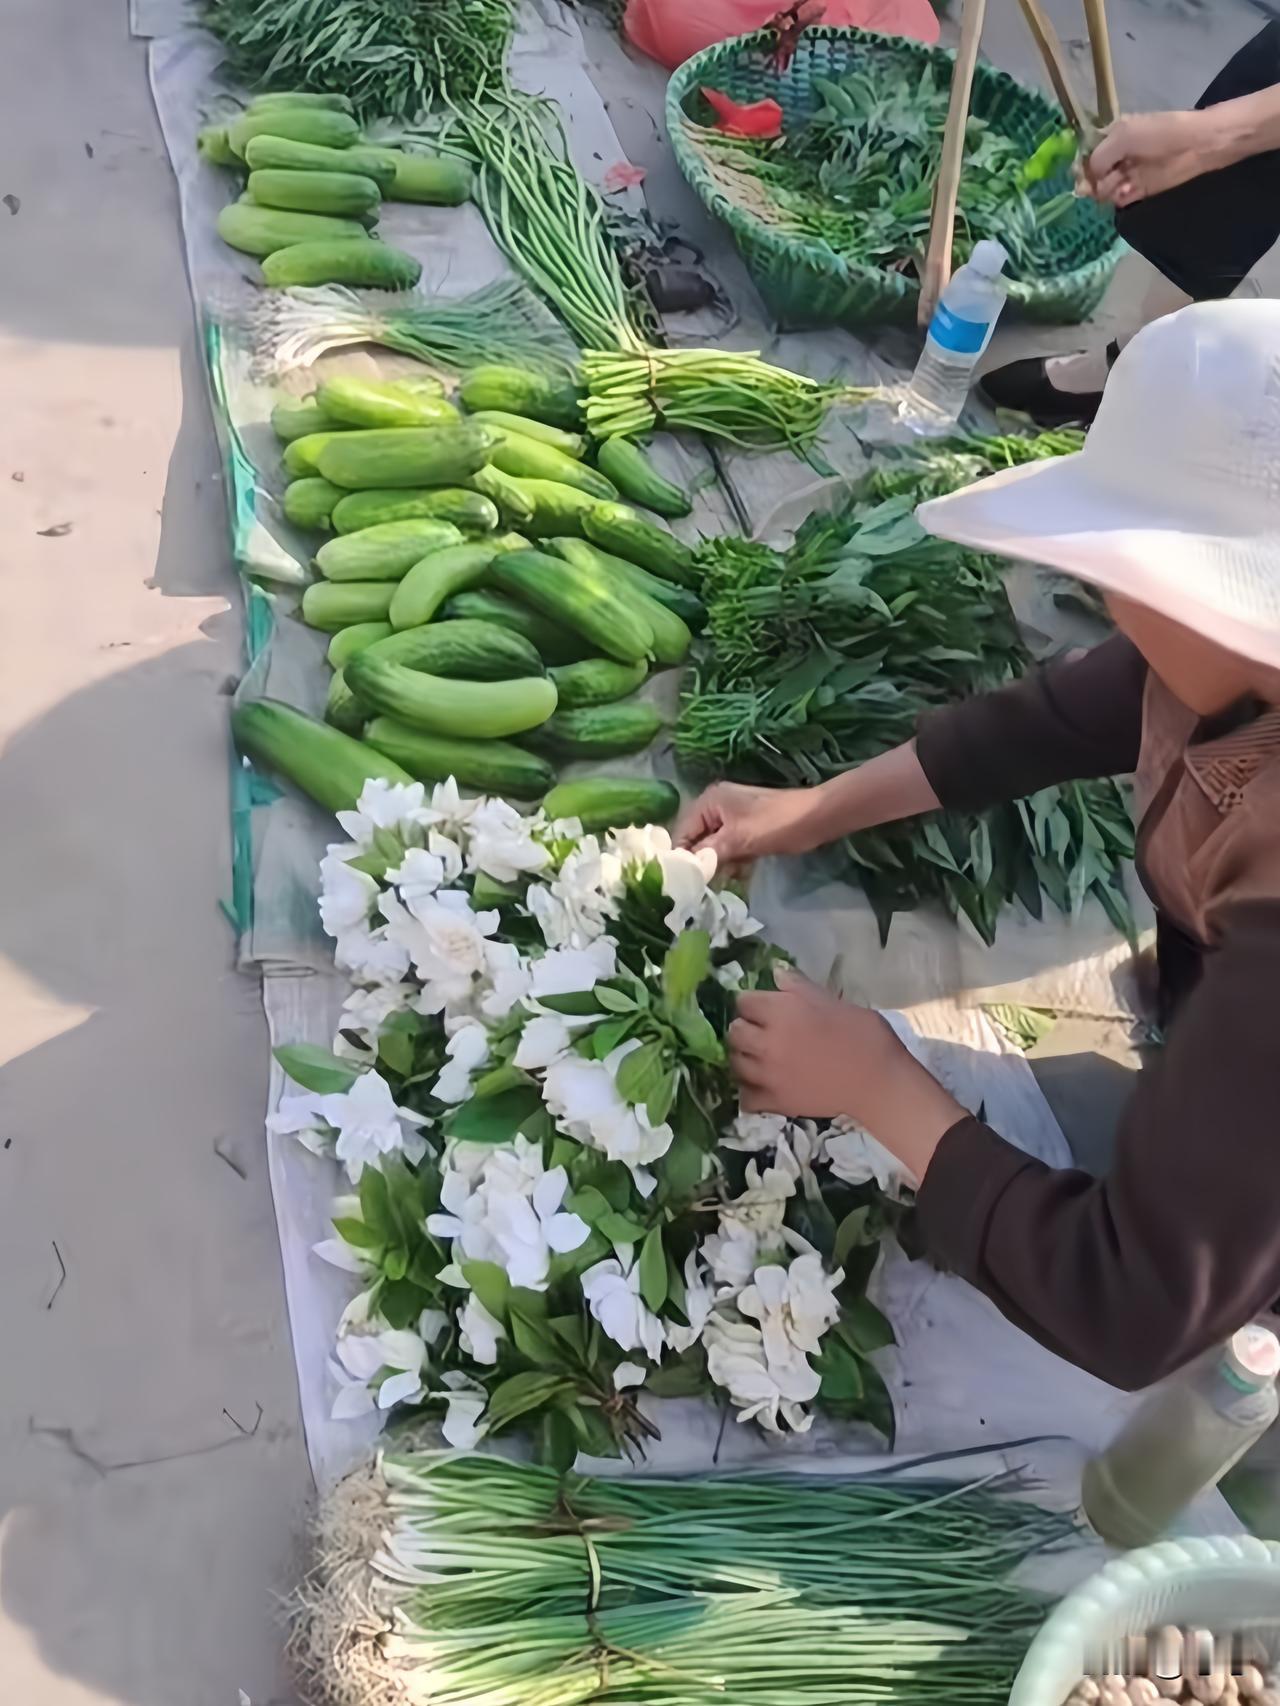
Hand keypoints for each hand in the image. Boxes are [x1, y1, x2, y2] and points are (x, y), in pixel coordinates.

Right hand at [677, 781, 816, 871]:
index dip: (682, 856)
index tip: (684, 881)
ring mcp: (733, 817)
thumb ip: (708, 852)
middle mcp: (716, 806)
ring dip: (718, 864)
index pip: (682, 831)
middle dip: (701, 861)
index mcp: (709, 801)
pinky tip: (737, 876)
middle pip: (697, 839)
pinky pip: (730, 847)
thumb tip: (685, 868)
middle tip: (702, 886)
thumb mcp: (738, 840)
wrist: (817, 818)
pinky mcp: (747, 829)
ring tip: (720, 883)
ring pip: (714, 846)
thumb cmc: (776, 824)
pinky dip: (732, 861)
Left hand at [729, 970, 966, 1180]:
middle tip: (763, 1033)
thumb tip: (776, 973)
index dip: (754, 1003)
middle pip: (734, 1032)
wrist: (879, 1083)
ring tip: (761, 1058)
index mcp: (781, 1011)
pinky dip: (749, 1090)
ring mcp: (767, 1074)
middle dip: (745, 1029)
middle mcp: (766, 1041)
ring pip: (735, 1063)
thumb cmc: (864, 1036)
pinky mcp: (774, 1102)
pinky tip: (762, 1085)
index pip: (743, 1001)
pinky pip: (744, 1096)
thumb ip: (799, 987)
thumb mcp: (833, 1001)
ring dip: (745, 1058)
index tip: (765, 1008)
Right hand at [1083, 110, 1210, 206]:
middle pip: (1092, 175)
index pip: (1086, 155)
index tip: (1080, 174)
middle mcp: (1117, 156)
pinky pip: (1120, 199)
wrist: (1196, 145)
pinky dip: (1120, 198)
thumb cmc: (1161, 133)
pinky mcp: (1139, 190)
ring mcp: (1127, 174)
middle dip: (1091, 182)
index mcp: (1112, 136)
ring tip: (1120, 185)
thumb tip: (1089, 179)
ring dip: (1106, 190)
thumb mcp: (1124, 136)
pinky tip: (1127, 192)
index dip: (1081, 166)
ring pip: (1104, 189)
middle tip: (1095, 185)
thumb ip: (1100, 156)